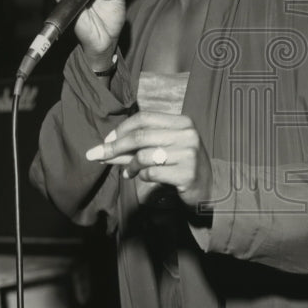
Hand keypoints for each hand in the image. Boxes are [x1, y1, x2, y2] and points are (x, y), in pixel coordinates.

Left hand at [85, 112, 213, 209]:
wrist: (208, 189)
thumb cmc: (181, 165)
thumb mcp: (162, 150)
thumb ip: (136, 147)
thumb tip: (104, 148)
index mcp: (182, 122)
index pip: (144, 118)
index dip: (122, 128)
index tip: (106, 140)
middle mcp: (187, 134)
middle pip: (141, 136)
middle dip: (115, 147)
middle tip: (99, 155)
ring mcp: (189, 153)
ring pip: (144, 155)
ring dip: (130, 165)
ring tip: (127, 172)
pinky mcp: (187, 173)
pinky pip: (152, 172)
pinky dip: (141, 176)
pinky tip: (141, 177)